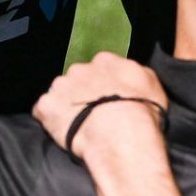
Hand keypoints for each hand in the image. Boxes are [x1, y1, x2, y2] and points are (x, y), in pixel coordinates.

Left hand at [31, 51, 166, 155]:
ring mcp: (60, 86)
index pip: (100, 67)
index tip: (108, 97)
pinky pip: (42, 111)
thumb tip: (128, 75)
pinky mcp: (46, 106)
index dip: (103, 83)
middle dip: (81, 92)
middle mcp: (80, 68)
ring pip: (59, 93)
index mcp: (106, 61)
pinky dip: (49, 120)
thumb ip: (135, 73)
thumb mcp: (153, 85)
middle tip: (92, 112)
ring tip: (77, 124)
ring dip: (65, 105)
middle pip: (77, 78)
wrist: (120, 134)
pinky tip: (61, 131)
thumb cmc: (141, 112)